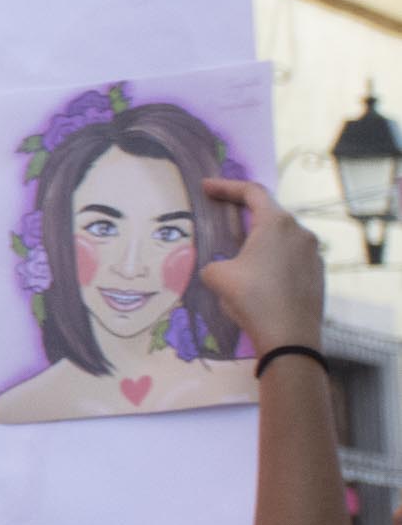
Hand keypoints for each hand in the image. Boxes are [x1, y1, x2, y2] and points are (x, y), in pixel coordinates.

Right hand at [198, 177, 321, 357]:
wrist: (290, 338)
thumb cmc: (252, 298)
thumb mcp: (217, 276)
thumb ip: (215, 261)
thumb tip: (222, 267)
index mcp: (277, 224)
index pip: (252, 192)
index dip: (226, 186)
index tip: (206, 187)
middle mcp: (300, 232)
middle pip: (270, 213)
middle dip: (244, 213)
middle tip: (222, 216)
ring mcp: (313, 254)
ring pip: (282, 237)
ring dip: (260, 238)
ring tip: (240, 252)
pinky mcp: (318, 274)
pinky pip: (291, 257)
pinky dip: (273, 258)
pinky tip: (259, 276)